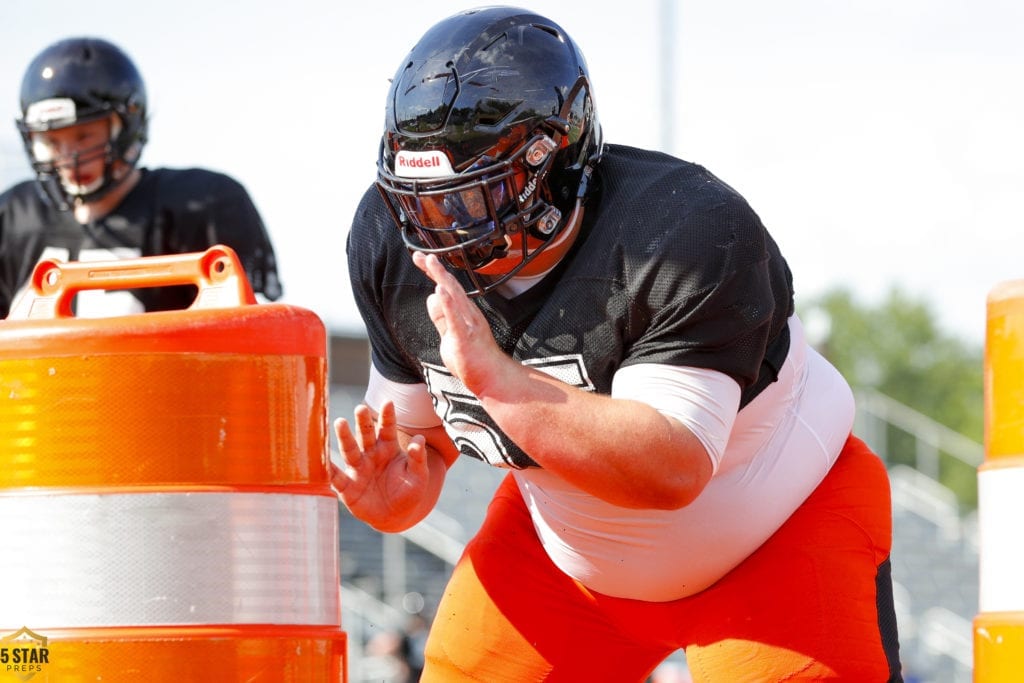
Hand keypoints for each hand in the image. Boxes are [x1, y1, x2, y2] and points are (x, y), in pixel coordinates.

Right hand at [331, 400, 429, 528]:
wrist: (395, 516)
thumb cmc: (409, 491)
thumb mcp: (419, 476)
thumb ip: (418, 459)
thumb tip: (420, 440)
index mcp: (388, 448)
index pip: (387, 428)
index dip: (387, 416)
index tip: (388, 402)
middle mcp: (370, 454)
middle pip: (365, 435)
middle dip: (362, 422)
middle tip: (360, 409)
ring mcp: (358, 469)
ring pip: (350, 450)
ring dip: (345, 437)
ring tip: (340, 422)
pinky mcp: (347, 487)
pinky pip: (336, 477)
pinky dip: (329, 470)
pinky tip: (322, 459)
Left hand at [412, 251, 506, 394]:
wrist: (493, 379)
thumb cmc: (473, 361)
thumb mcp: (450, 336)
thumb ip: (440, 318)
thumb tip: (431, 296)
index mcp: (464, 313)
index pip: (447, 288)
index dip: (434, 273)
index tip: (420, 259)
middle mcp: (468, 314)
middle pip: (450, 286)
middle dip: (435, 269)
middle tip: (420, 255)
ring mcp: (468, 325)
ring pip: (454, 296)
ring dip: (442, 278)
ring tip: (430, 262)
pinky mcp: (465, 338)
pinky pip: (455, 318)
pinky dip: (448, 303)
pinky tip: (440, 290)